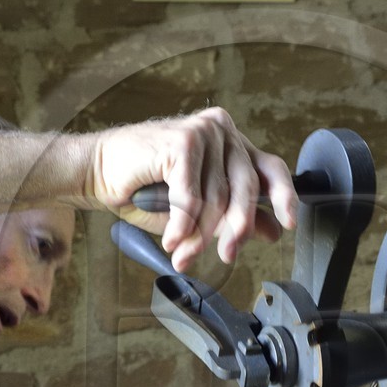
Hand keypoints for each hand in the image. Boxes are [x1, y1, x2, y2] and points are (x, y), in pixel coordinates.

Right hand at [89, 106, 296, 271]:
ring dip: (199, 234)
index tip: (289, 224)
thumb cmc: (144, 188)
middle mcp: (221, 131)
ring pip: (215, 198)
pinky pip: (191, 196)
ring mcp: (203, 132)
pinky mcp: (182, 141)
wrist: (97, 172)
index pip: (270, 168)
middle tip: (226, 256)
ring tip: (183, 254)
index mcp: (231, 143)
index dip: (283, 197)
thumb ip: (233, 214)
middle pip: (245, 189)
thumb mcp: (198, 208)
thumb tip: (272, 231)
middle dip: (235, 229)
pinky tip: (171, 239)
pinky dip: (181, 223)